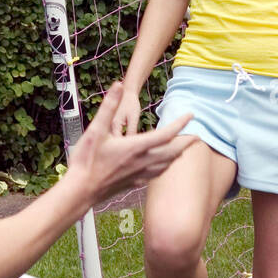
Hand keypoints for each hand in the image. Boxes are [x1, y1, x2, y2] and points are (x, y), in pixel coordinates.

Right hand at [67, 82, 193, 202]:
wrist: (80, 192)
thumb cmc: (86, 161)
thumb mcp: (95, 129)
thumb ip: (108, 106)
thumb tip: (118, 85)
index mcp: (136, 147)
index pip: (166, 134)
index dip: (180, 124)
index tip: (190, 115)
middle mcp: (141, 162)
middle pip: (172, 152)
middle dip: (186, 143)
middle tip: (197, 137)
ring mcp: (138, 175)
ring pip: (165, 166)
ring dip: (177, 156)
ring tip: (183, 151)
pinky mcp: (132, 184)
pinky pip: (155, 175)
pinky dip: (163, 168)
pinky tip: (161, 168)